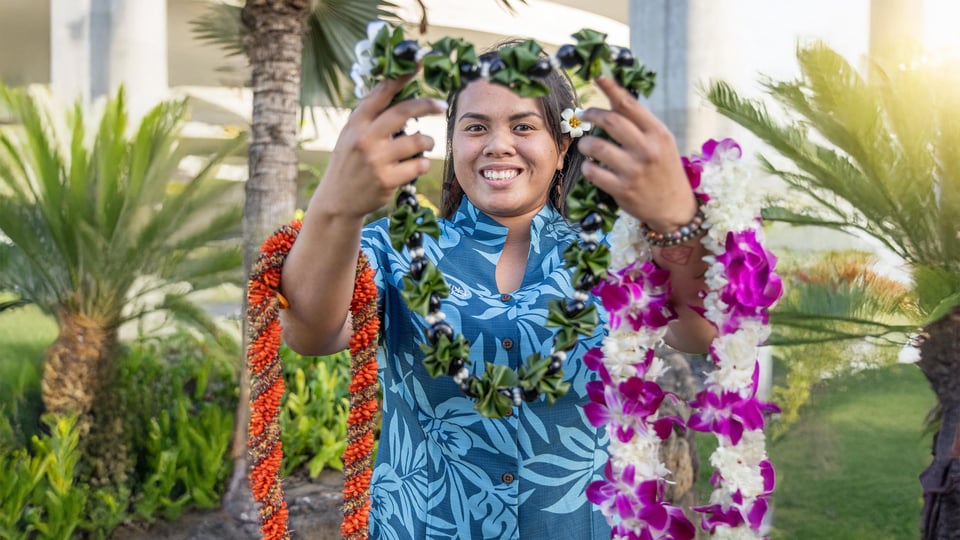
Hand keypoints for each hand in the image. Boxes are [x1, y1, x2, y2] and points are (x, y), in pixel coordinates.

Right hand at [313, 70, 447, 218]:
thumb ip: (370, 117)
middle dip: (428, 104)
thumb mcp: (351, 135)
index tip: (417, 64)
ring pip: (418, 140)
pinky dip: (422, 164)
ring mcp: (376, 160)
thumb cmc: (349, 163)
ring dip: (428, 141)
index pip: (381, 93)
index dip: (401, 77)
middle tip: (442, 104)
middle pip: (404, 111)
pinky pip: (419, 165)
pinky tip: (415, 166)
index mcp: (356, 123)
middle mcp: (365, 138)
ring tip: (425, 144)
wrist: (337, 200)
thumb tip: (398, 91)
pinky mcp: (387, 180)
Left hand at [577, 76, 696, 231]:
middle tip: (584, 115)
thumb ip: (639, 122)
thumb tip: (613, 97)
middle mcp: (647, 149)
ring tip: (586, 145)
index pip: (630, 104)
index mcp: (657, 133)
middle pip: (610, 120)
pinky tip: (591, 166)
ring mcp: (634, 170)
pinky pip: (592, 171)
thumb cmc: (663, 168)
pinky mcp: (622, 189)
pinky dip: (587, 167)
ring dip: (585, 143)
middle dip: (591, 114)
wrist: (674, 206)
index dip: (610, 88)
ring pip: (596, 146)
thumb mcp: (660, 141)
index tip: (596, 76)